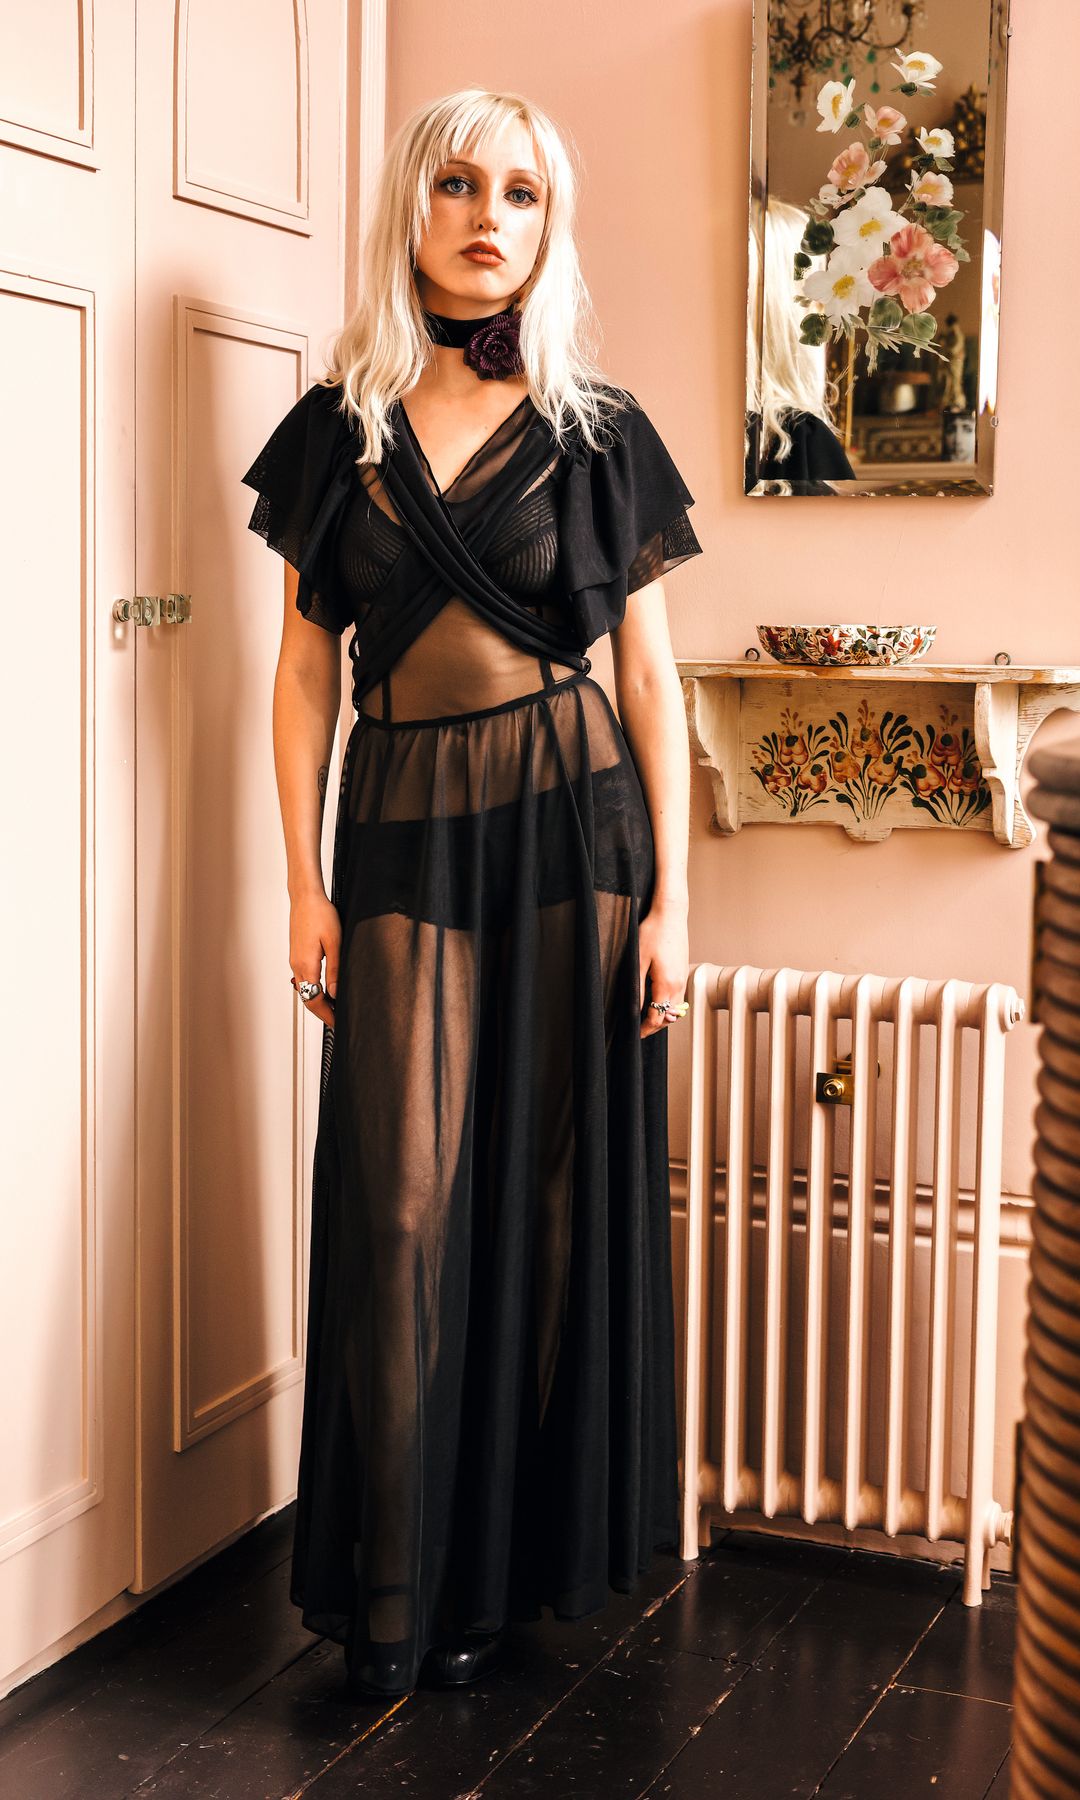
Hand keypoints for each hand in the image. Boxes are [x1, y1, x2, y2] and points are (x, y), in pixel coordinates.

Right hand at [289, 890, 340, 1028]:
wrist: (305, 897)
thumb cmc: (320, 914)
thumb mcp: (335, 942)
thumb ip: (335, 970)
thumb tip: (336, 993)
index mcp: (306, 965)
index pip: (314, 1000)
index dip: (326, 1014)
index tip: (338, 1023)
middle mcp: (297, 965)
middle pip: (307, 998)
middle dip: (322, 1012)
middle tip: (337, 1020)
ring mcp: (295, 960)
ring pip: (305, 989)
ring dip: (318, 1000)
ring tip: (334, 1007)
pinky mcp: (297, 954)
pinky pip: (304, 979)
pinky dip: (314, 989)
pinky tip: (325, 988)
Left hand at [638, 900, 689, 1039]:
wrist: (670, 914)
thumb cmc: (652, 933)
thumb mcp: (638, 961)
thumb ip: (637, 988)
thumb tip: (635, 1009)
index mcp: (666, 984)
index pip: (657, 1016)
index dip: (645, 1029)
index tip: (635, 1034)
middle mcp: (678, 984)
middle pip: (669, 1017)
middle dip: (654, 1026)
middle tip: (638, 1029)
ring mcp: (683, 978)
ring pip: (675, 1008)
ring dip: (662, 1016)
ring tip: (646, 1018)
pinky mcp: (683, 971)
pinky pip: (678, 997)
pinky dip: (668, 1005)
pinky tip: (656, 1000)